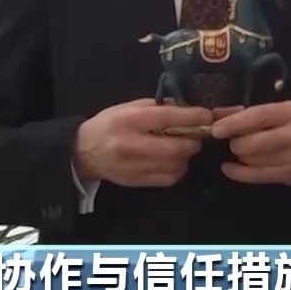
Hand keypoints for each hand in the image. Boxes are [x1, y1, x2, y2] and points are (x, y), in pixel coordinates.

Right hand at [74, 99, 207, 187]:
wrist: (83, 152)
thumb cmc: (108, 124)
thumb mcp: (127, 107)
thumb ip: (156, 107)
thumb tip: (184, 108)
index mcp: (129, 120)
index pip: (167, 118)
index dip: (192, 117)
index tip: (207, 115)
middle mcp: (132, 144)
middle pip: (176, 147)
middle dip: (193, 140)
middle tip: (197, 135)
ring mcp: (134, 166)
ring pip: (175, 164)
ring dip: (186, 156)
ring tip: (183, 147)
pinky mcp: (137, 181)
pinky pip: (169, 178)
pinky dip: (177, 169)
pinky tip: (173, 161)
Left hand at [209, 101, 290, 186]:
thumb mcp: (285, 111)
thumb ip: (252, 112)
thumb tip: (217, 113)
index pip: (258, 116)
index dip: (234, 124)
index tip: (216, 129)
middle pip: (252, 142)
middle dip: (235, 143)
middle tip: (231, 142)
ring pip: (253, 160)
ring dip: (239, 157)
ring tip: (239, 152)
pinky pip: (257, 176)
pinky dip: (239, 173)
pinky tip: (229, 168)